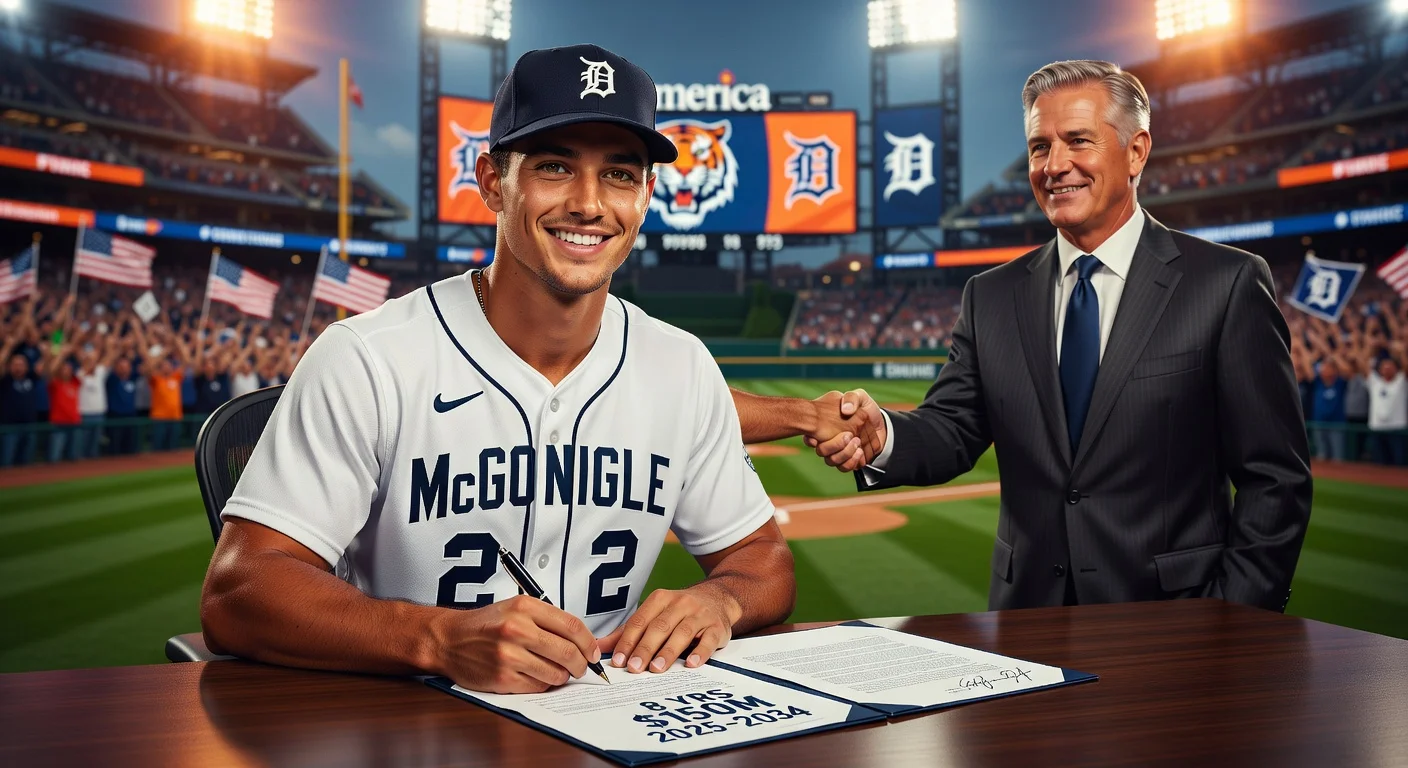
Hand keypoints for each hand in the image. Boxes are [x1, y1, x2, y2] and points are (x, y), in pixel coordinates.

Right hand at [429, 595, 601, 693]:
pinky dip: (543, 684)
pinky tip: (535, 675)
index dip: (589, 643)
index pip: (572, 626)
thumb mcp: (516, 608)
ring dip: (562, 676)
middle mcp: (517, 629)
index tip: (594, 652)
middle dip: (582, 664)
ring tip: (555, 670)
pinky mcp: (503, 678)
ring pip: (556, 673)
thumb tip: (582, 640)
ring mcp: (509, 655)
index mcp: (525, 607)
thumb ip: (548, 620)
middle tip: (582, 667)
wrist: (449, 639)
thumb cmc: (486, 624)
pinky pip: (538, 686)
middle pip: (569, 652)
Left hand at [601, 584, 739, 673]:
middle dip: (645, 648)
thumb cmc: (680, 611)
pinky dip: (700, 652)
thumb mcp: (655, 614)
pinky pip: (708, 639)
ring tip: (657, 668)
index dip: (628, 640)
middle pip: (659, 627)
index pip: (640, 621)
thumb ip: (629, 631)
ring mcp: (700, 614)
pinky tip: (691, 664)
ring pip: (682, 633)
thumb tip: (599, 646)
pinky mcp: (716, 627)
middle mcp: (680, 604)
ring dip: (668, 651)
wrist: (718, 598)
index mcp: (660, 599)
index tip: (618, 660)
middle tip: (634, 667)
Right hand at [806, 389, 885, 471]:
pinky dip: (852, 461)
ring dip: (845, 453)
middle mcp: (827, 441)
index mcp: (824, 426)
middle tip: (849, 435)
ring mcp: (837, 452)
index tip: (816, 438)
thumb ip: (851, 398)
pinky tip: (860, 452)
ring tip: (858, 442)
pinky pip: (844, 467)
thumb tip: (845, 410)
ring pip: (832, 461)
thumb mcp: (860, 397)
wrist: (879, 423)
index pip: (809, 435)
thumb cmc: (864, 409)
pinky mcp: (848, 460)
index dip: (809, 439)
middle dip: (834, 445)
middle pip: (821, 451)